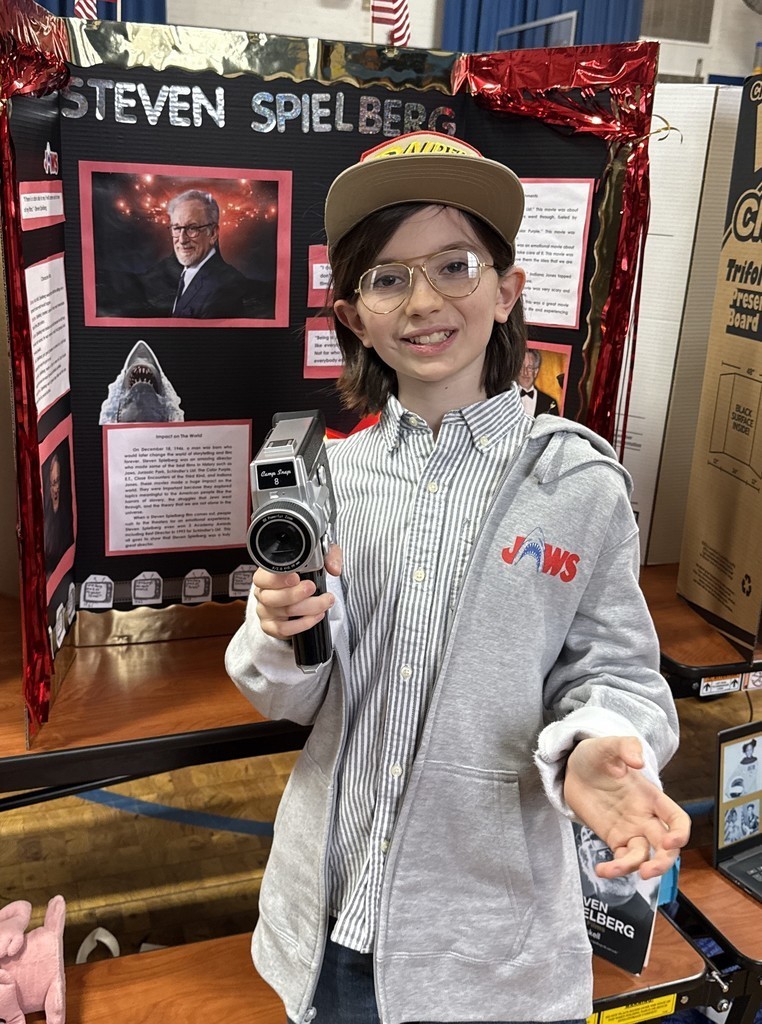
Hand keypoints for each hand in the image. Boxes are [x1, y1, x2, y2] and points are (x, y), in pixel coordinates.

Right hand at [253, 544, 341, 641]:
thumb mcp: (317, 558)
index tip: (296, 577)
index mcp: (266, 575)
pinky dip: (304, 623)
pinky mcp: (271, 627)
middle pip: (272, 597)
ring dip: (309, 607)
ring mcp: (265, 612)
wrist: (303, 595)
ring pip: (284, 612)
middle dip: (296, 594)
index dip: (277, 579)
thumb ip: (328, 556)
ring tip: (325, 601)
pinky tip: (317, 615)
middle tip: (313, 588)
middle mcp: (262, 593)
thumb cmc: (305, 575)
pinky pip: (285, 629)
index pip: (262, 578)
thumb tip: (334, 568)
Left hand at [564, 736, 690, 879]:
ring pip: (644, 857)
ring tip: (614, 869)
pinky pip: (621, 859)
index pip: (677, 818)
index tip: (672, 841)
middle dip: (663, 862)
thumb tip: (638, 761)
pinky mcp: (613, 839)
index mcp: (651, 797)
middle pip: (666, 847)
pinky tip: (601, 870)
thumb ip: (626, 747)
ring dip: (636, 868)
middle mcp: (645, 817)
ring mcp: (630, 830)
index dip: (680, 832)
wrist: (572, 769)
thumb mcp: (608, 745)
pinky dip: (615, 869)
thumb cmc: (596, 756)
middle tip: (649, 870)